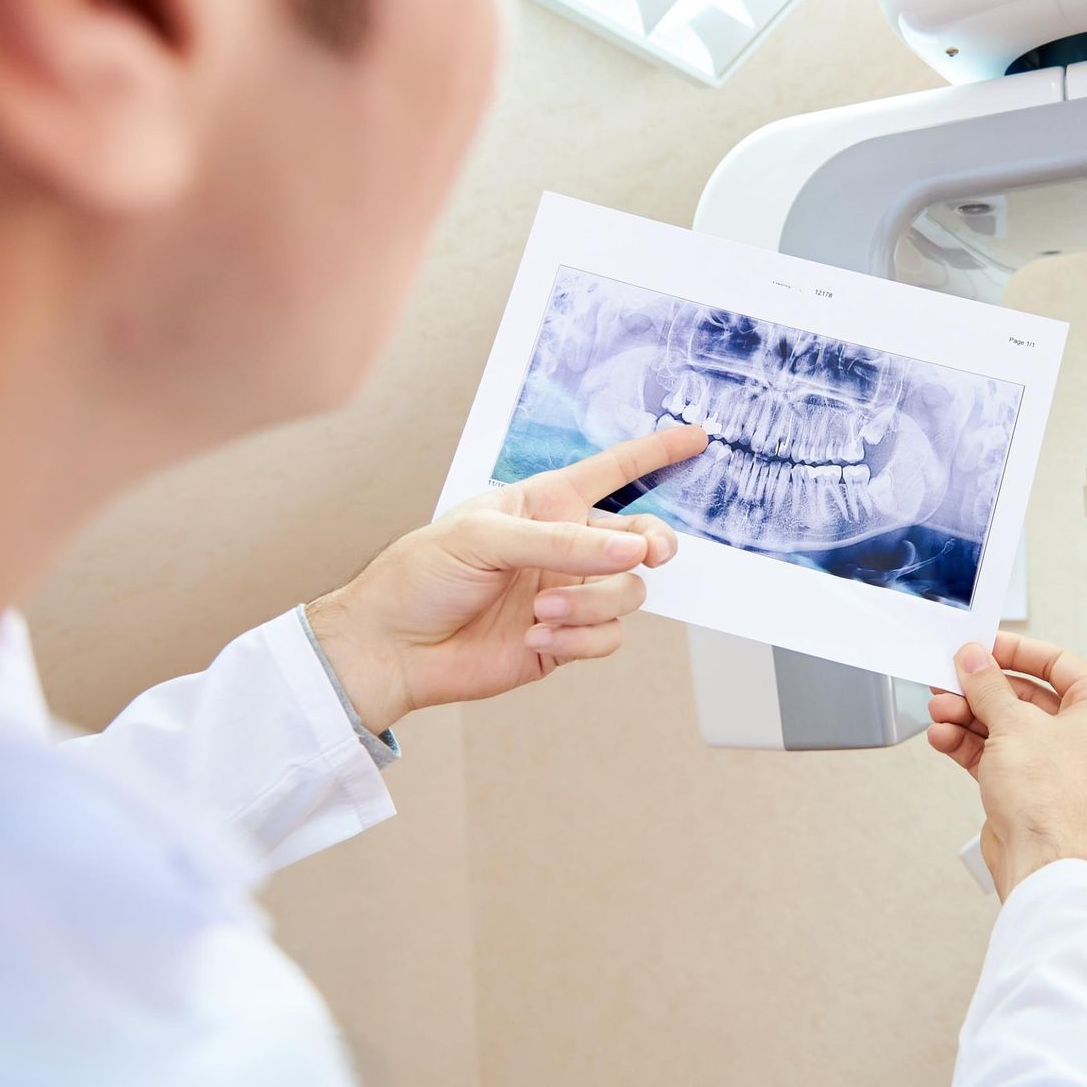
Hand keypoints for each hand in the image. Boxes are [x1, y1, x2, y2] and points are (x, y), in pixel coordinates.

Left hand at [305, 424, 708, 734]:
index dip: (655, 453)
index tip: (696, 438)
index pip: (611, 471)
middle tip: (645, 556)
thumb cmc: (418, 576)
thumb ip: (561, 542)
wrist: (391, 647)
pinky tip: (537, 638)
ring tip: (541, 612)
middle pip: (639, 539)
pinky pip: (607, 638)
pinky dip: (578, 640)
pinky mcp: (565, 640)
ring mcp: (568, 594)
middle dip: (650, 547)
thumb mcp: (483, 538)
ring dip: (591, 604)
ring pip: (627, 593)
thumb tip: (631, 550)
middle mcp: (564, 548)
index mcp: (543, 504)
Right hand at [928, 634, 1086, 899]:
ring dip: (968, 716)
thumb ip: (989, 686)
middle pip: (1025, 695)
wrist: (1045, 868)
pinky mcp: (1030, 789)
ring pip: (1006, 726)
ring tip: (940, 709)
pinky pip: (996, 754)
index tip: (984, 646)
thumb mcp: (1015, 726)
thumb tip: (975, 660)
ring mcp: (1056, 765)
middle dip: (981, 689)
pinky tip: (944, 736)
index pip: (1058, 663)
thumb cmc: (1056, 807)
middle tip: (951, 678)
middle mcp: (1086, 737)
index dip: (1016, 651)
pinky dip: (968, 744)